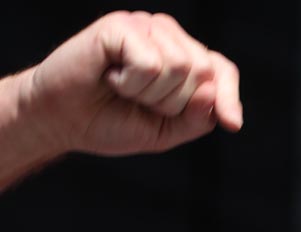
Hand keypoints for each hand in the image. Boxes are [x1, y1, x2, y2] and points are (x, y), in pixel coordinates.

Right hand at [18, 10, 241, 160]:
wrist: (64, 119)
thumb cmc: (112, 122)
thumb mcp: (164, 132)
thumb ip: (195, 120)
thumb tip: (214, 98)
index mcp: (182, 59)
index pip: (220, 70)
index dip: (228, 97)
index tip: (231, 124)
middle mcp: (168, 36)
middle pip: (202, 73)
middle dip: (173, 103)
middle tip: (139, 101)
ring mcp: (145, 27)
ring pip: (179, 68)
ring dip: (150, 94)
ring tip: (125, 89)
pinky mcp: (122, 26)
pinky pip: (151, 64)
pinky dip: (132, 83)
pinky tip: (112, 77)